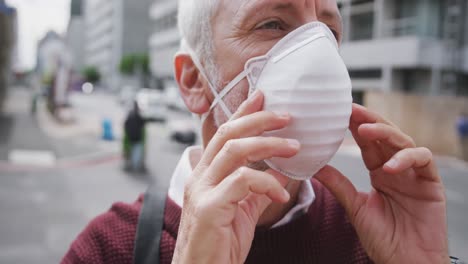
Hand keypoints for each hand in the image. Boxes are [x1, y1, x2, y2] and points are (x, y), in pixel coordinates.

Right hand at [172, 91, 298, 263]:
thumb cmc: (219, 244)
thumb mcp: (242, 211)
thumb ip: (257, 190)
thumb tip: (280, 172)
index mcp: (206, 175)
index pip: (224, 134)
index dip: (243, 113)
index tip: (263, 96)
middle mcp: (200, 177)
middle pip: (227, 134)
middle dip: (258, 120)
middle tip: (286, 115)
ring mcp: (201, 191)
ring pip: (234, 151)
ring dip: (268, 145)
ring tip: (294, 147)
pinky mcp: (209, 208)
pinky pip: (242, 182)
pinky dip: (266, 182)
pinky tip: (282, 191)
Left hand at [315, 104, 448, 263]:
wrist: (406, 262)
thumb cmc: (383, 238)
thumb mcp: (355, 207)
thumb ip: (338, 184)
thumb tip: (314, 165)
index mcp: (379, 171)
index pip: (366, 143)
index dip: (354, 126)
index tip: (338, 112)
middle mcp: (396, 168)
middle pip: (384, 135)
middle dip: (368, 120)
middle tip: (350, 109)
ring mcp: (414, 174)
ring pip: (403, 141)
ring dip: (384, 133)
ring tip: (364, 131)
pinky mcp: (431, 182)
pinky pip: (422, 160)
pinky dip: (406, 158)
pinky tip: (389, 167)